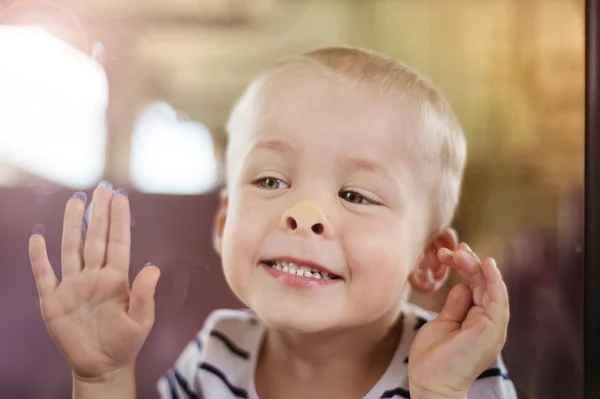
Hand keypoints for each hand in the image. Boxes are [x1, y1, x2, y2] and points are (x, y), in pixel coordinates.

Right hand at [29, 182, 160, 380]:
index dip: (119, 220)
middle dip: (98, 214)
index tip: (120, 197)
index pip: (118, 242)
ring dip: (72, 226)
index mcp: (117, 278)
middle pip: (95, 239)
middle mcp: (94, 276)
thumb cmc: (126, 342)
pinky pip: (44, 275)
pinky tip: (38, 238)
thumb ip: (145, 295)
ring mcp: (73, 286)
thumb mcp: (141, 321)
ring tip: (76, 202)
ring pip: (71, 249)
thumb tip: (153, 267)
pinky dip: (39, 258)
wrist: (102, 365)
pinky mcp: (53, 300)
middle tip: (100, 189)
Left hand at [408, 243, 508, 397]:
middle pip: (484, 284)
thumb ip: (455, 305)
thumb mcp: (443, 322)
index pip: (476, 286)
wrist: (432, 383)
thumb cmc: (433, 358)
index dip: (466, 267)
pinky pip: (498, 300)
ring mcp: (492, 326)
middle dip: (469, 263)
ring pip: (492, 287)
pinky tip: (486, 265)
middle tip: (451, 250)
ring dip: (477, 267)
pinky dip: (494, 280)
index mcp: (476, 319)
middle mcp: (487, 321)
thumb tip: (461, 285)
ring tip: (460, 253)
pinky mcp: (493, 329)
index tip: (449, 254)